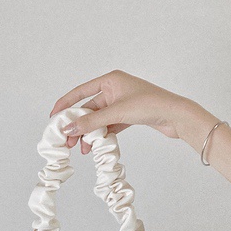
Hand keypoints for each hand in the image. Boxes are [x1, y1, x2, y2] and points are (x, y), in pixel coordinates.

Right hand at [49, 69, 200, 153]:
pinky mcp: (128, 116)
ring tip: (83, 150)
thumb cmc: (150, 105)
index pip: (80, 92)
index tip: (53, 117)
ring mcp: (121, 104)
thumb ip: (91, 121)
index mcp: (110, 80)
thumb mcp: (116, 112)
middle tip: (67, 142)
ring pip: (98, 120)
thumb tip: (69, 129)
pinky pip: (108, 126)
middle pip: (88, 109)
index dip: (65, 104)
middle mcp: (114, 90)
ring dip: (89, 134)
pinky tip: (95, 146)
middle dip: (77, 125)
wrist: (176, 116)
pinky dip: (101, 136)